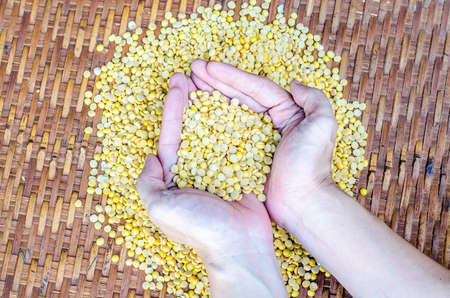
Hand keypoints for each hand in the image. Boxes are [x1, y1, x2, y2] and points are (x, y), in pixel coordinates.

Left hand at [136, 73, 274, 262]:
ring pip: (216, 129)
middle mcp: (196, 169)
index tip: (177, 83)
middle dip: (191, 100)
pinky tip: (237, 100)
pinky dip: (237, 119)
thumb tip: (151, 158)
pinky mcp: (241, 168)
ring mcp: (220, 167)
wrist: (239, 245)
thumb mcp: (159, 207)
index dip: (173, 108)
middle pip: (193, 127)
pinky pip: (238, 139)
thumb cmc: (199, 228)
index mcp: (175, 176)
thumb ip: (147, 182)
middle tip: (191, 72)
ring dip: (213, 104)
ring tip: (213, 78)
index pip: (171, 135)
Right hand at [189, 60, 336, 229]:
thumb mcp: (322, 126)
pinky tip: (195, 113)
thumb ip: (314, 99)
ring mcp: (255, 139)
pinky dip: (210, 122)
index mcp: (287, 111)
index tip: (208, 66)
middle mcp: (270, 122)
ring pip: (229, 111)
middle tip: (192, 68)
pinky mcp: (244, 155)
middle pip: (239, 95)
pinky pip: (225, 134)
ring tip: (189, 83)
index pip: (255, 87)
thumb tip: (293, 84)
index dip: (231, 75)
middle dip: (215, 80)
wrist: (303, 203)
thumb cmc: (311, 166)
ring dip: (210, 96)